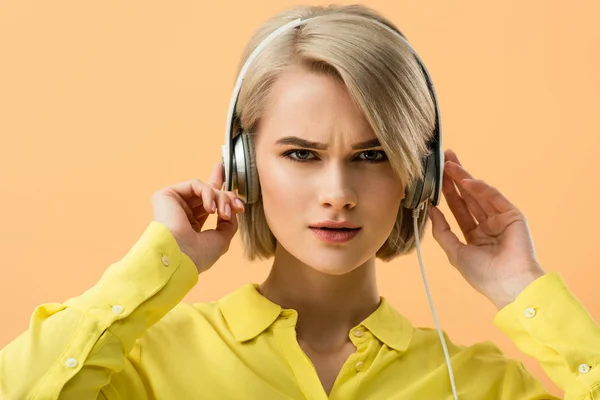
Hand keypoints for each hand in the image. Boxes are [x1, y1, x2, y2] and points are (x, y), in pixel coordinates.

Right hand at [151, 162, 244, 273]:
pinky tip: (210, 209)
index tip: (234, 183)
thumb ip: (229, 222)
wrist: (179, 256)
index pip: (208, 201)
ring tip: (224, 213)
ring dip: (221, 198)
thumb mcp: (222, 239)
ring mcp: (174, 203)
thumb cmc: (198, 254)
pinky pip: (195, 184)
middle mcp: (183, 212)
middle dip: (228, 197)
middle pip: (209, 192)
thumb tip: (232, 208)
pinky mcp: (166, 195)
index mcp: (192, 225)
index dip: (220, 187)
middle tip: (238, 207)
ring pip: (205, 188)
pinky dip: (208, 193)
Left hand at [428, 149, 545, 309]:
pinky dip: (480, 188)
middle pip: (468, 197)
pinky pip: (494, 197)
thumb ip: (442, 231)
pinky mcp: (512, 215)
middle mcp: (487, 225)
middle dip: (455, 179)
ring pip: (478, 194)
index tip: (436, 178)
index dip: (447, 193)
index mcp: (475, 236)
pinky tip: (465, 181)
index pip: (458, 209)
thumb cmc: (483, 275)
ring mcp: (500, 219)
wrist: (509, 285)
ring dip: (464, 178)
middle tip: (444, 160)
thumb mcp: (455, 252)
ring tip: (450, 164)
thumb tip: (430, 210)